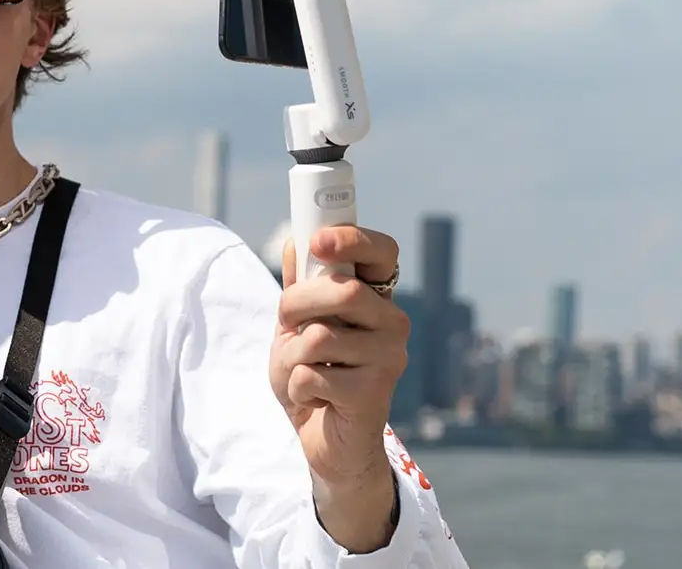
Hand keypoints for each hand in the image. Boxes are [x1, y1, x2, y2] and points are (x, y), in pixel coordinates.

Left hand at [271, 226, 408, 549]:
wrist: (326, 442)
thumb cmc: (315, 378)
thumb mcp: (297, 327)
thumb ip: (299, 288)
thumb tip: (296, 241)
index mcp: (376, 299)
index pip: (382, 252)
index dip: (352, 238)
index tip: (316, 241)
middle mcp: (393, 323)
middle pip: (343, 291)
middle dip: (297, 304)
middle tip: (288, 324)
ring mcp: (390, 358)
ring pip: (320, 335)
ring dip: (291, 356)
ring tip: (305, 373)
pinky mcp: (375, 392)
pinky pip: (313, 374)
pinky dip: (298, 388)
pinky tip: (316, 400)